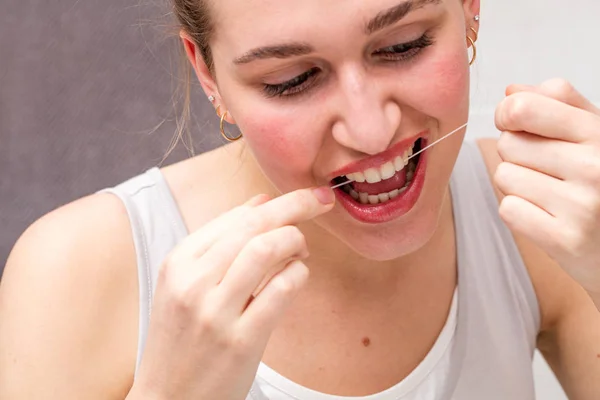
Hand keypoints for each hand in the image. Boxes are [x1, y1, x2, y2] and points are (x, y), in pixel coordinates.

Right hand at [130, 187, 334, 399]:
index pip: (235, 217)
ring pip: (267, 250)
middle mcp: (192, 282)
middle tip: (320, 201)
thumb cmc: (182, 339)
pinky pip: (281, 289)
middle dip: (296, 206)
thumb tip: (260, 202)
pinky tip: (297, 276)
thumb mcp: (185, 285)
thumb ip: (221, 242)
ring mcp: (215, 312)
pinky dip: (298, 274)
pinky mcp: (240, 340)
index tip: (303, 198)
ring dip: (295, 241)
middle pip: (253, 225)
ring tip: (301, 249)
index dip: (276, 202)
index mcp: (177, 263)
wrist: (170, 399)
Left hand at [494, 78, 599, 296]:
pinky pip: (509, 209)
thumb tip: (512, 90)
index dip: (508, 114)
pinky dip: (521, 213)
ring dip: (519, 185)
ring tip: (551, 194)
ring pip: (504, 176)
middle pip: (508, 144)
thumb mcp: (598, 134)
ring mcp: (581, 205)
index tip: (515, 123)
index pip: (523, 108)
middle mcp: (594, 166)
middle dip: (519, 155)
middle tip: (548, 170)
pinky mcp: (565, 240)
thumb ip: (560, 105)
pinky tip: (549, 217)